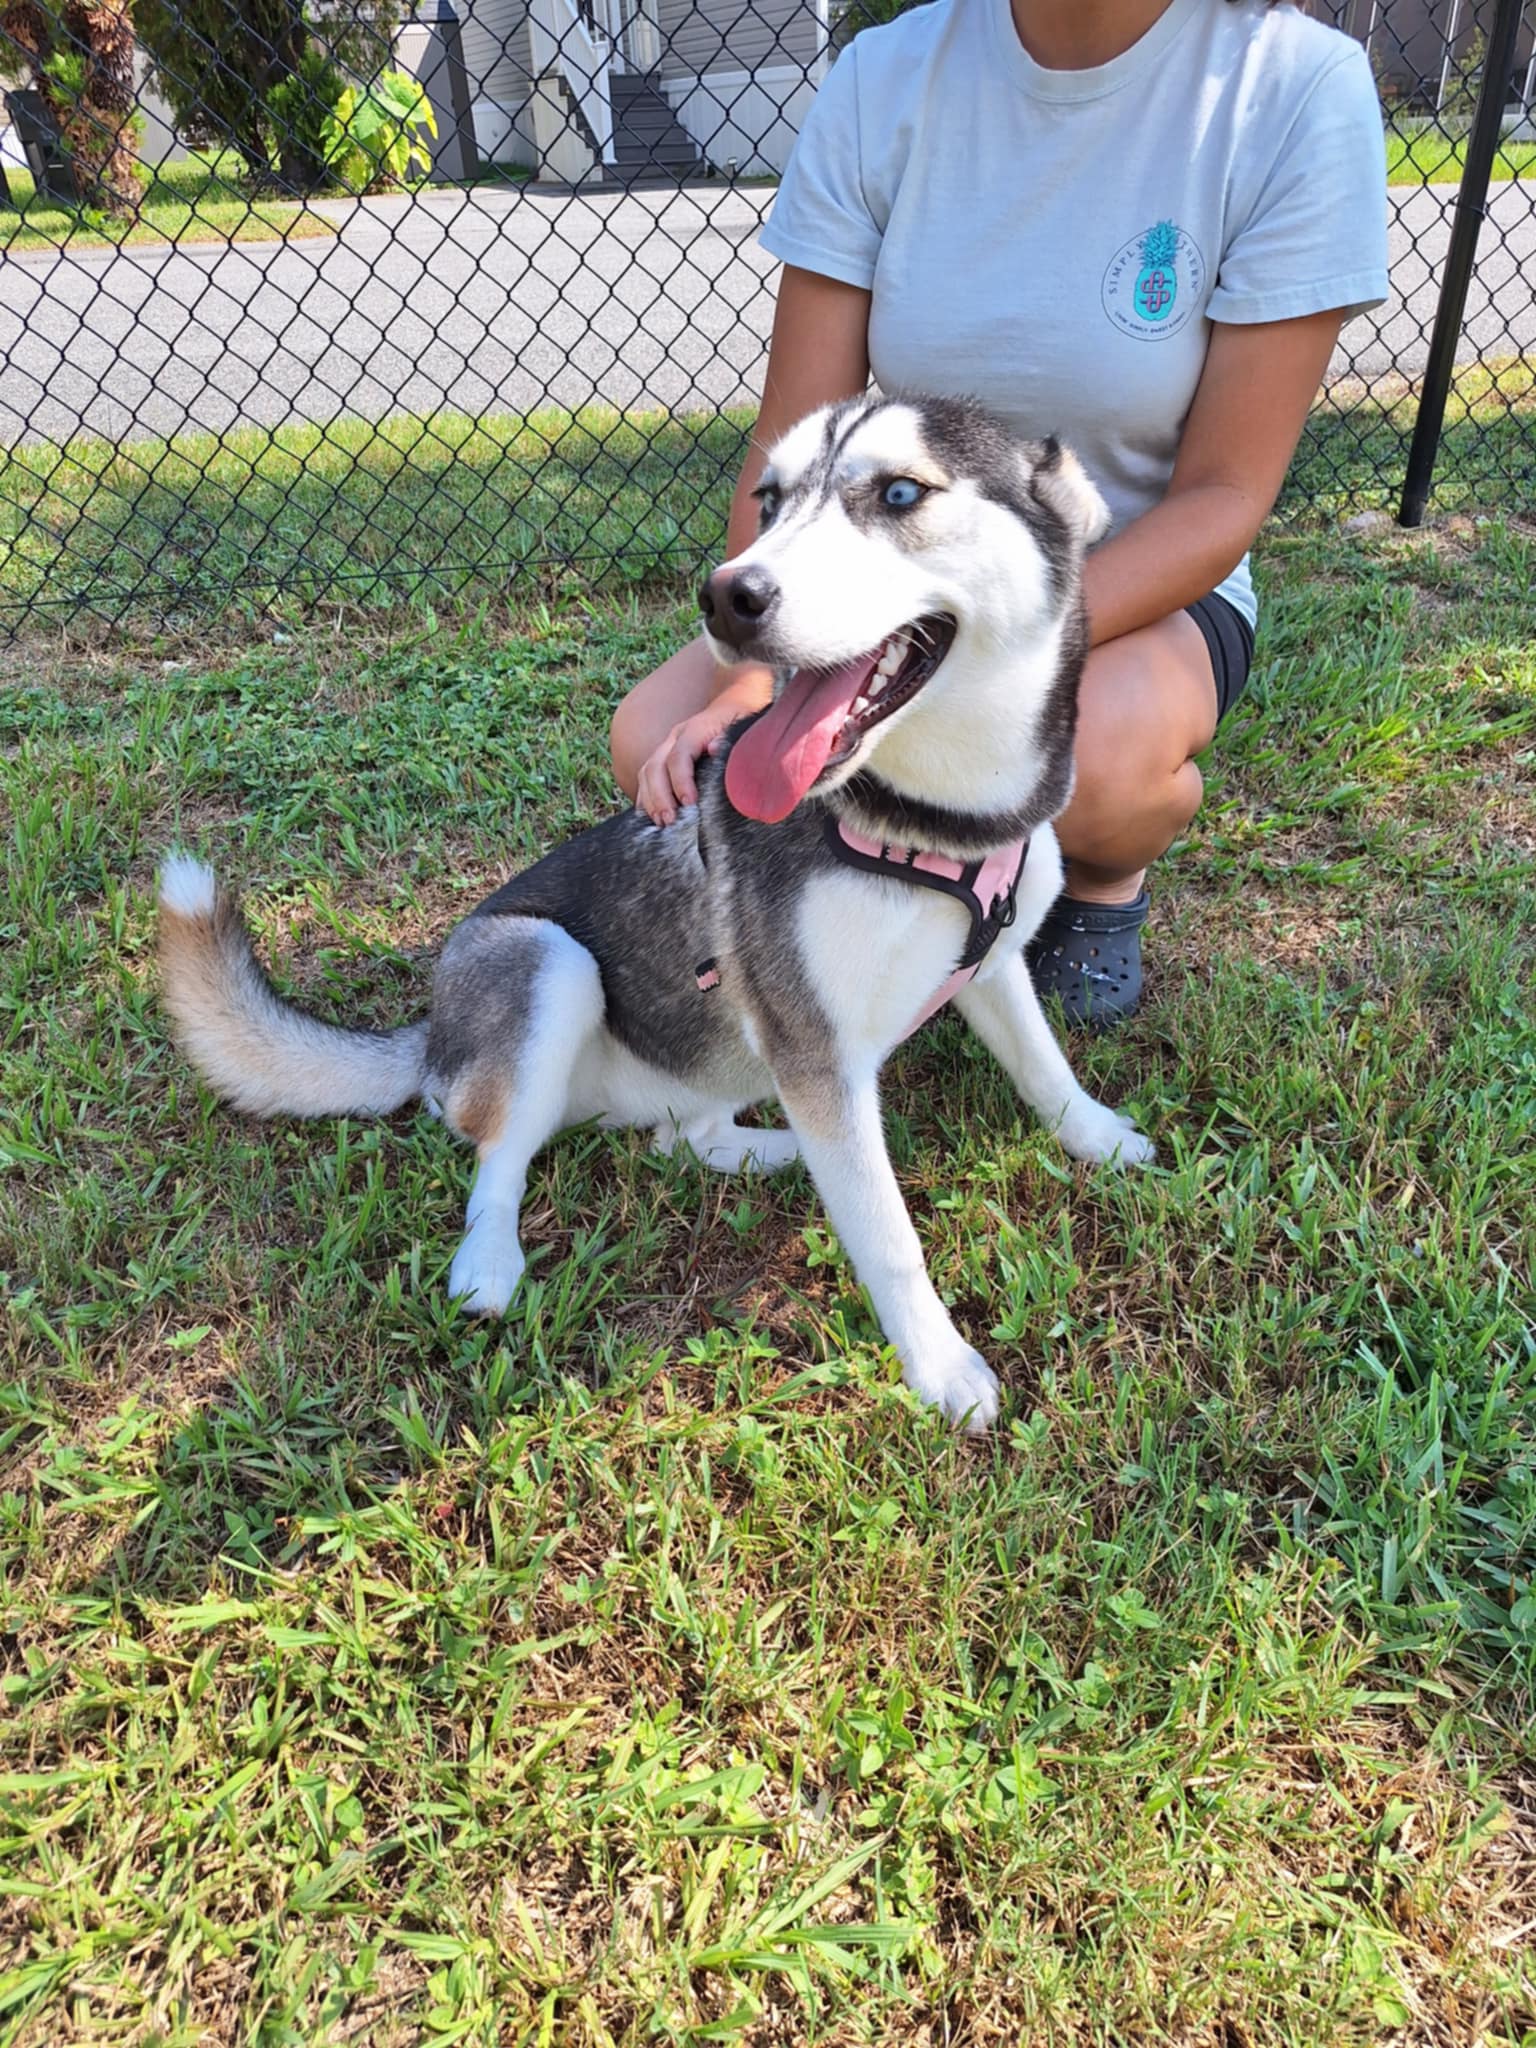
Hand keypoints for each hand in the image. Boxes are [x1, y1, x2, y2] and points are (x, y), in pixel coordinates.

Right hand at [635, 664, 774, 823]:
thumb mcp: (743, 724)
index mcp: (694, 730)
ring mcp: (666, 747)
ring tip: (661, 824)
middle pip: (655, 766)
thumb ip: (730, 738)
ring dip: (650, 800)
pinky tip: (651, 817)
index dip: (681, 781)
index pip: (679, 756)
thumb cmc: (740, 719)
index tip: (689, 804)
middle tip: (670, 821)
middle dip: (659, 796)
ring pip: (646, 773)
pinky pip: (646, 779)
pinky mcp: (663, 758)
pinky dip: (646, 798)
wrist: (734, 701)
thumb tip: (714, 749)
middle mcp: (674, 737)